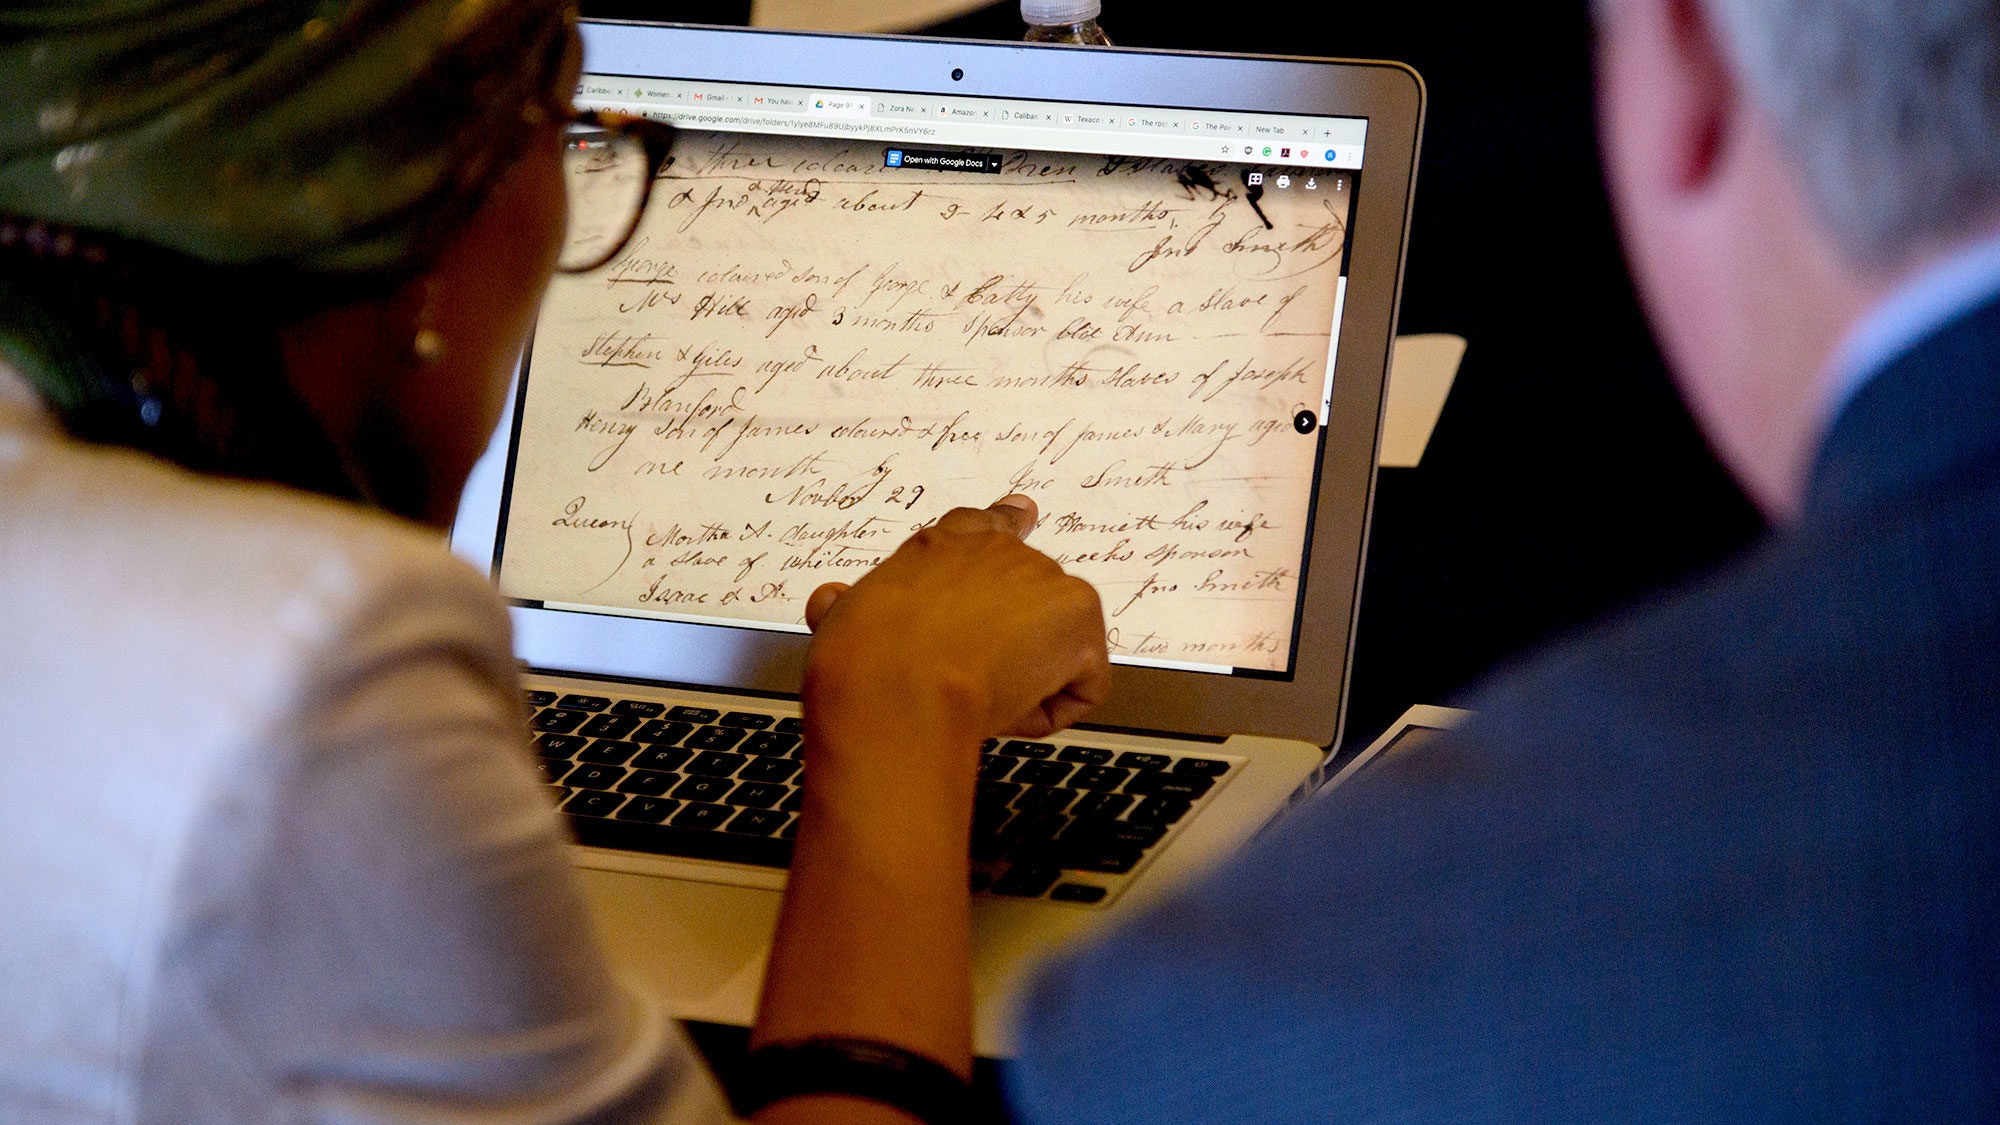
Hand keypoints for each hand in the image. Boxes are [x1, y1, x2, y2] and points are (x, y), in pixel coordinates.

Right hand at [801, 494, 1108, 741]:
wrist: (896, 687)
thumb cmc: (864, 661)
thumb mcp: (843, 621)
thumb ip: (848, 607)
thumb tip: (826, 603)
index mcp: (939, 548)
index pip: (981, 526)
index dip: (1004, 524)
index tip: (1022, 512)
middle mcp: (995, 550)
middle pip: (1032, 596)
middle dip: (1013, 645)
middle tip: (971, 680)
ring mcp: (1042, 577)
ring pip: (1056, 646)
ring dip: (1026, 679)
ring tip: (977, 694)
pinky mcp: (1079, 613)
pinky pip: (1080, 684)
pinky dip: (1048, 711)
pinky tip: (1005, 708)